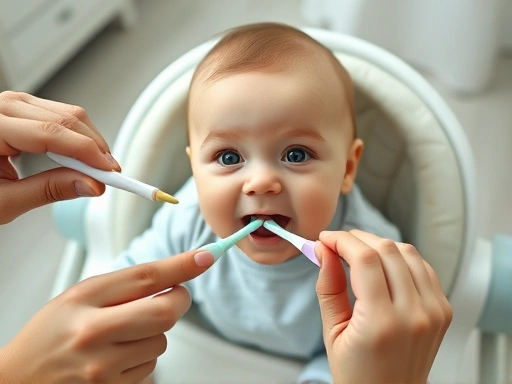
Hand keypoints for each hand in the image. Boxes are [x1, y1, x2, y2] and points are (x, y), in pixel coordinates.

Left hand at [0, 91, 120, 223]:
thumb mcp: (3, 201)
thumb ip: (48, 190)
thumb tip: (90, 185)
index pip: (51, 133)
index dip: (87, 153)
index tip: (110, 173)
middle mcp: (0, 107)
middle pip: (66, 119)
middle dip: (94, 148)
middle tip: (110, 176)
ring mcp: (11, 104)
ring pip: (68, 113)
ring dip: (89, 141)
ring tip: (97, 170)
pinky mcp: (20, 109)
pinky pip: (59, 115)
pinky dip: (77, 136)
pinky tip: (81, 157)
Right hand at [0, 249, 214, 382]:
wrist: (19, 381)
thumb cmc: (51, 335)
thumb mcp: (78, 298)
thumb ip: (124, 286)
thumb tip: (173, 277)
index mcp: (84, 300)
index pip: (145, 277)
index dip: (181, 265)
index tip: (206, 256)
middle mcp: (93, 333)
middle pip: (164, 312)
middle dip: (178, 302)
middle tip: (173, 297)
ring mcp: (102, 368)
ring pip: (161, 342)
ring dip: (154, 334)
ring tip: (123, 336)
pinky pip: (150, 368)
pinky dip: (143, 358)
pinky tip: (117, 358)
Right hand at [315, 230, 452, 383]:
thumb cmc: (358, 374)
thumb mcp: (332, 332)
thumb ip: (328, 287)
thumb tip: (323, 251)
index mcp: (381, 324)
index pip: (365, 259)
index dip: (342, 240)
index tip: (326, 239)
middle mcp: (413, 315)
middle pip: (387, 250)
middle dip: (357, 238)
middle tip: (337, 244)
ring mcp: (433, 312)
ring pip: (407, 252)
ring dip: (379, 244)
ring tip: (358, 253)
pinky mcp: (442, 310)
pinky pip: (422, 266)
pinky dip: (400, 257)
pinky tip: (383, 265)